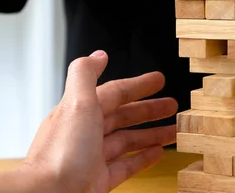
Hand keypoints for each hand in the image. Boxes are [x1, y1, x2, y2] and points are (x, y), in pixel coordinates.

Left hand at [19, 50, 177, 192]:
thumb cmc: (60, 155)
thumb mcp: (76, 104)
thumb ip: (86, 75)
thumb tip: (97, 55)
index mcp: (80, 112)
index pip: (115, 93)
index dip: (138, 85)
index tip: (158, 80)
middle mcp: (85, 134)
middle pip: (123, 116)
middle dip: (149, 110)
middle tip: (170, 105)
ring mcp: (92, 158)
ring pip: (128, 140)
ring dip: (152, 134)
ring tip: (173, 130)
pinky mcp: (98, 180)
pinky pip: (126, 165)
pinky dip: (143, 158)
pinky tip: (157, 153)